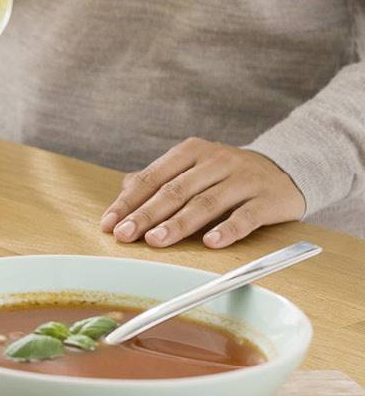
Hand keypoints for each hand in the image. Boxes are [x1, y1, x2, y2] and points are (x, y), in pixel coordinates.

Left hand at [99, 138, 304, 248]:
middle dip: (147, 214)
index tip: (109, 224)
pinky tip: (210, 243)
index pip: (152, 177)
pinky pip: (246, 216)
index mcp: (191, 152)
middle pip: (175, 190)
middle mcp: (216, 161)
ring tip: (156, 241)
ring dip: (179, 224)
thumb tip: (124, 191)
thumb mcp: (192, 169)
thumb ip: (160, 180)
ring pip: (206, 203)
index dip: (129, 202)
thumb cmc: (227, 175)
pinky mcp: (268, 199)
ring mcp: (243, 179)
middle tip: (125, 235)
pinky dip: (227, 230)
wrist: (286, 170)